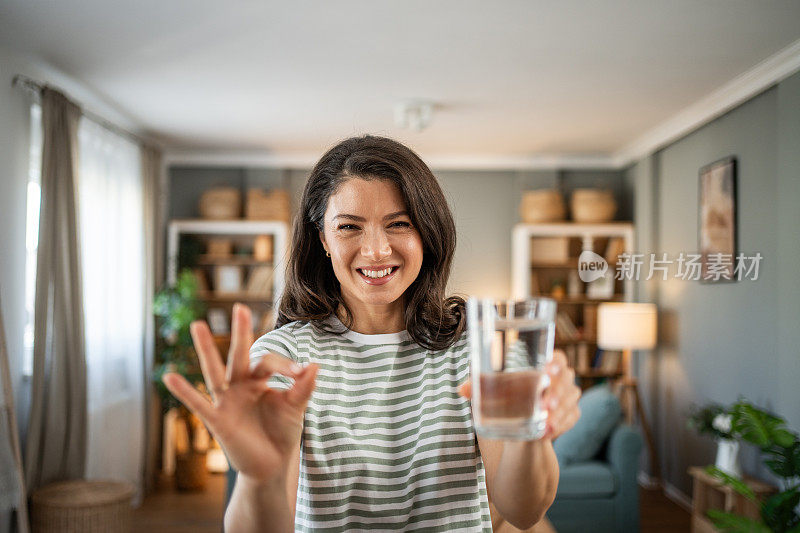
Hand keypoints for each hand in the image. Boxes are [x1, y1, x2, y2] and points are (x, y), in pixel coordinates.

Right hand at [161, 304, 317, 482]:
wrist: (272, 465)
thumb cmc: (282, 431)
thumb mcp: (296, 408)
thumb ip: (304, 387)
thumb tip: (315, 364)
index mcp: (259, 379)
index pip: (268, 362)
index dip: (285, 365)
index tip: (301, 373)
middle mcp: (241, 385)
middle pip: (239, 354)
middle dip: (240, 332)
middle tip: (240, 308)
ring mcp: (227, 401)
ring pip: (215, 371)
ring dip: (207, 349)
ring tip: (197, 325)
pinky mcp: (217, 420)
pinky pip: (199, 403)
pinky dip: (184, 391)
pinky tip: (169, 376)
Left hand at [457, 349, 580, 439]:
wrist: (521, 431)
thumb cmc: (509, 402)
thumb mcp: (497, 394)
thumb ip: (481, 388)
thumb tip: (462, 389)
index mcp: (543, 368)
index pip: (558, 358)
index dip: (556, 363)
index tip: (546, 371)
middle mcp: (559, 380)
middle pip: (568, 378)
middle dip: (558, 390)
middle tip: (545, 403)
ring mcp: (567, 399)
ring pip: (572, 399)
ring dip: (560, 409)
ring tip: (546, 420)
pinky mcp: (570, 416)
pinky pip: (572, 418)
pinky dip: (562, 424)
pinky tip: (549, 431)